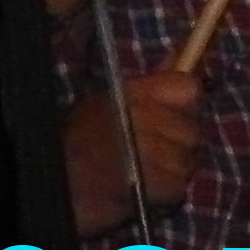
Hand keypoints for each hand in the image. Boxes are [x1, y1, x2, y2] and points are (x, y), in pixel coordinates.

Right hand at [62, 67, 204, 235]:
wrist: (57, 184)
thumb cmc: (77, 141)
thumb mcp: (108, 101)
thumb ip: (150, 82)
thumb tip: (178, 55)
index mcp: (137, 92)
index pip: (189, 89)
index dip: (184, 105)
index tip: (172, 117)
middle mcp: (150, 116)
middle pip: (192, 131)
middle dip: (177, 145)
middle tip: (154, 154)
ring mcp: (156, 151)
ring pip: (187, 161)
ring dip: (172, 171)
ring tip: (146, 175)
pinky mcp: (159, 184)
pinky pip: (178, 187)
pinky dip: (165, 194)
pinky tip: (145, 192)